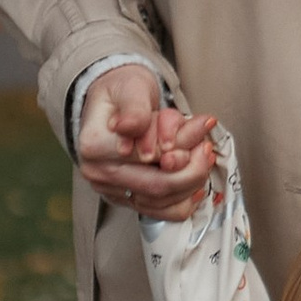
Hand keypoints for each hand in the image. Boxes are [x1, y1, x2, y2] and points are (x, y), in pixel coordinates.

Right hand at [76, 65, 217, 218]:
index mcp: (94, 145)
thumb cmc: (124, 92)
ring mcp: (111, 190)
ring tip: (203, 158)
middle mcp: (98, 172)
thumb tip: (130, 127)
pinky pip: (161, 212)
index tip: (199, 127)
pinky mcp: (125, 200)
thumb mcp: (131, 87)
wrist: (116, 101)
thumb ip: (135, 108)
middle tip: (207, 148)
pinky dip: (184, 201)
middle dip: (192, 170)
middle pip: (155, 186)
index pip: (145, 157)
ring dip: (191, 183)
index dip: (177, 147)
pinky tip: (196, 186)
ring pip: (162, 202)